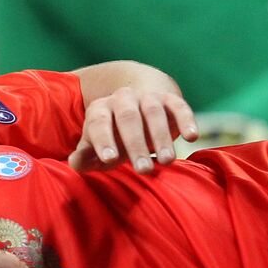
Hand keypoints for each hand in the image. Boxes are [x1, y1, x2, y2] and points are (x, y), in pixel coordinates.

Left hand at [67, 85, 197, 174]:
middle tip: (144, 170)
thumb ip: (85, 156)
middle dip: (136, 144)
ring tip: (167, 161)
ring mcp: (147, 97)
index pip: (99, 123)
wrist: (137, 105)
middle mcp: (122, 98)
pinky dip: (186, 119)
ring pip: (153, 112)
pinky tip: (192, 137)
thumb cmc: (113, 137)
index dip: (104, 140)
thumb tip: (76, 162)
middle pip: (128, 118)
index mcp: (100, 109)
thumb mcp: (96, 148)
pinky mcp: (170, 99)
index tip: (110, 160)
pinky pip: (179, 106)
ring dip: (161, 136)